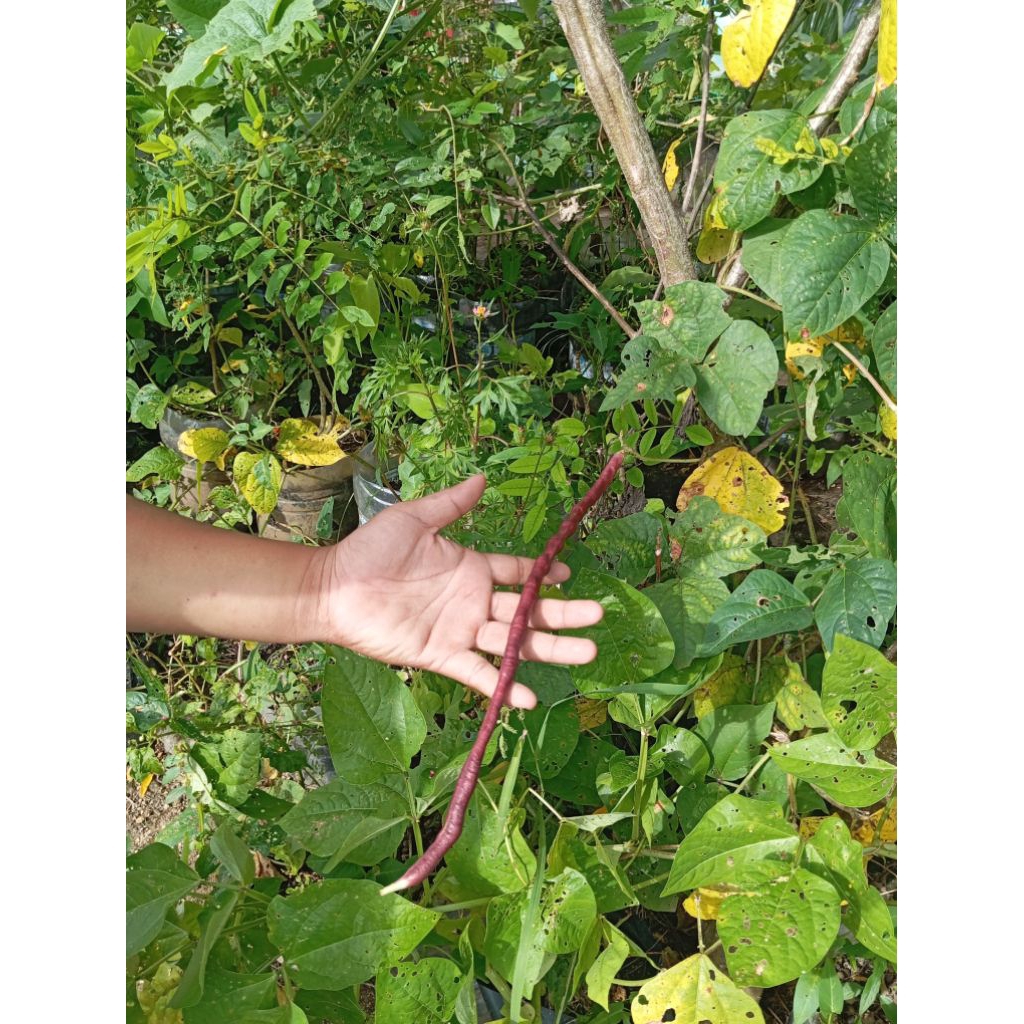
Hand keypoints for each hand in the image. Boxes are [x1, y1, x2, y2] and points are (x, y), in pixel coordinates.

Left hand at [310, 475, 603, 708]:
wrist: (334, 588)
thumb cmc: (370, 551)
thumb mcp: (414, 520)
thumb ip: (450, 503)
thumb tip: (483, 477)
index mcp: (471, 568)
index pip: (518, 572)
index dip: (543, 575)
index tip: (568, 576)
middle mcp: (473, 601)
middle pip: (528, 610)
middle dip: (563, 615)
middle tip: (597, 618)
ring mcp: (461, 630)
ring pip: (514, 641)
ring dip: (549, 649)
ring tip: (587, 652)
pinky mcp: (442, 656)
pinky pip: (479, 673)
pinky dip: (504, 686)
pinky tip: (530, 697)